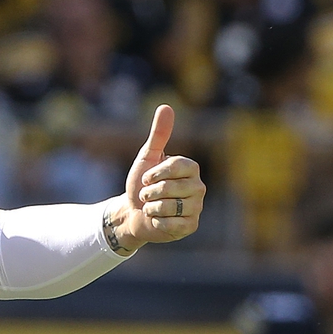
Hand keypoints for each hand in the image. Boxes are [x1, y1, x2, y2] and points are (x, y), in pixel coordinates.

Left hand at [108, 105, 204, 253]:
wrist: (134, 212)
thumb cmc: (142, 183)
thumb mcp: (147, 157)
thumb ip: (159, 134)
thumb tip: (166, 107)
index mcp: (191, 168)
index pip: (175, 166)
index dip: (155, 173)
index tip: (146, 178)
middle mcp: (198, 187)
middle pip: (169, 187)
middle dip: (149, 192)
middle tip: (147, 194)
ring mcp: (196, 207)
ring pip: (168, 206)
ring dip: (151, 207)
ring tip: (152, 206)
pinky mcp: (191, 226)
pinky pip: (170, 223)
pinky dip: (156, 222)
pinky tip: (157, 220)